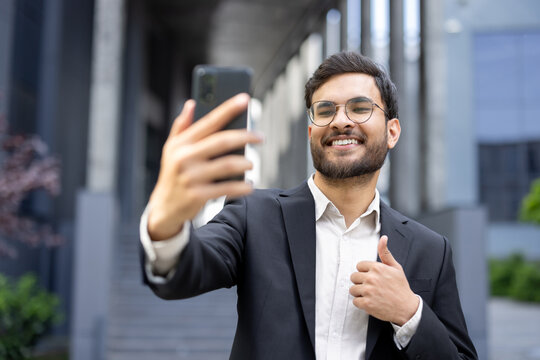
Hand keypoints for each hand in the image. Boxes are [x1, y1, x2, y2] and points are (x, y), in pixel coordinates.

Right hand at [147, 94, 262, 240]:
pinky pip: (227, 188)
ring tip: (251, 164)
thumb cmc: (173, 173)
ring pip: (227, 165)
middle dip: (245, 136)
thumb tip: (191, 103)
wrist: (164, 207)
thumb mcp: (172, 148)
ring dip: (245, 163)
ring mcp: (191, 177)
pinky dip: (242, 187)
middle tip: (260, 137)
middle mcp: (185, 158)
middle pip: (222, 141)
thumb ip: (182, 126)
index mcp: (181, 143)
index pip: (209, 121)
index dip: (228, 109)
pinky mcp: (198, 195)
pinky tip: (249, 185)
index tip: (245, 99)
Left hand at [349, 235, 418, 325]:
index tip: (372, 277)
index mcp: (377, 268)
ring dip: (359, 293)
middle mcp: (371, 278)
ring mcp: (368, 291)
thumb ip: (385, 253)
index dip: (365, 272)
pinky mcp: (366, 304)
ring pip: (352, 289)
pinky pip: (355, 301)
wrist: (406, 308)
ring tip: (370, 294)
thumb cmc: (401, 287)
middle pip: (354, 277)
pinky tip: (370, 302)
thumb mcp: (396, 267)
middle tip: (371, 286)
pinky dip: (361, 303)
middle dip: (361, 282)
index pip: (359, 266)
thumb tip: (383, 238)